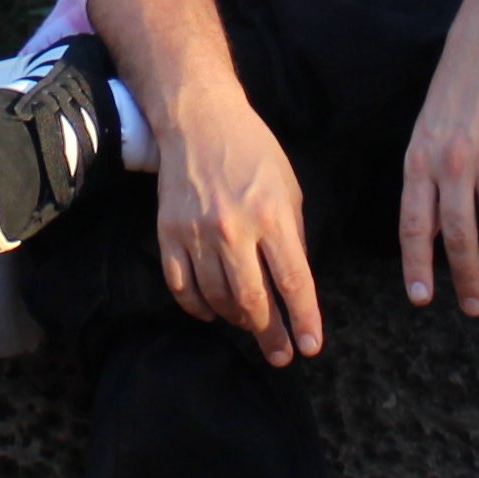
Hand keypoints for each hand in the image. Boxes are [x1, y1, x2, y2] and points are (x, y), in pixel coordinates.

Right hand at [149, 80, 321, 368]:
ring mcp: (197, 233)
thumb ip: (293, 236)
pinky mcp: (169, 234)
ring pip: (217, 299)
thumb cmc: (253, 152)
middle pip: (253, 300)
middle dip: (270, 334)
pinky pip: (182, 287)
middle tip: (280, 355)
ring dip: (235, 320)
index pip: (293, 281)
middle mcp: (234, 228)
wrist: (199, 121)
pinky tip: (211, 312)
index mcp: (272, 216)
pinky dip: (198, 307)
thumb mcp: (289, 189)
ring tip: (248, 324)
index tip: (309, 347)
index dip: (302, 320)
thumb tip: (294, 285)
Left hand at [398, 17, 478, 317]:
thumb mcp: (424, 138)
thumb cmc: (453, 99)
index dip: (418, 265)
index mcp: (420, 163)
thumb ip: (425, 185)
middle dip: (467, 278)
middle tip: (476, 307)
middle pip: (458, 234)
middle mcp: (452, 163)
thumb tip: (429, 239)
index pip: (415, 225)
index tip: (424, 299)